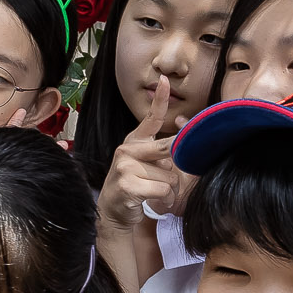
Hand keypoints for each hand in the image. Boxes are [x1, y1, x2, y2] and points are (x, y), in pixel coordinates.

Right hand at [97, 77, 190, 236]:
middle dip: (176, 161)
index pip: (150, 119)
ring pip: (169, 176)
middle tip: (170, 171)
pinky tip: (154, 201)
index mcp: (133, 142)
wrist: (113, 212)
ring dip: (170, 189)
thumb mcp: (145, 165)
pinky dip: (165, 199)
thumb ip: (160, 154)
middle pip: (167, 149)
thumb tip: (179, 145)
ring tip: (156, 194)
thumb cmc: (135, 187)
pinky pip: (163, 189)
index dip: (159, 99)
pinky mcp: (128, 184)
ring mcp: (125, 166)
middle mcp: (127, 150)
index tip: (164, 80)